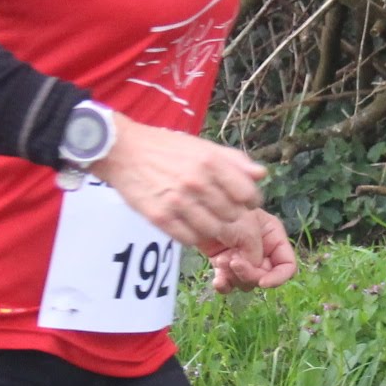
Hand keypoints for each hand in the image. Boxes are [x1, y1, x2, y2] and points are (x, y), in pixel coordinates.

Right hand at [95, 112, 267, 266]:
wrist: (124, 151)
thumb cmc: (166, 148)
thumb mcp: (203, 147)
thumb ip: (235, 161)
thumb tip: (262, 175)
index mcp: (210, 162)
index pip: (248, 194)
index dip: (250, 201)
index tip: (243, 201)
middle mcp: (196, 183)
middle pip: (232, 216)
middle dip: (232, 217)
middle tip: (223, 213)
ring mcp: (177, 202)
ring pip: (213, 231)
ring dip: (213, 228)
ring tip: (205, 218)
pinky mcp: (160, 218)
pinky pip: (189, 239)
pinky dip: (193, 235)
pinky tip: (187, 223)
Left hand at [207, 210, 295, 293]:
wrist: (199, 204)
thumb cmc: (227, 209)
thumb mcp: (248, 227)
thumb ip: (255, 253)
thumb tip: (252, 271)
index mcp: (273, 238)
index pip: (287, 265)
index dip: (278, 277)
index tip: (263, 282)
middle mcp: (261, 250)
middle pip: (265, 276)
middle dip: (250, 275)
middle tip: (234, 263)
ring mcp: (242, 258)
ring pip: (246, 283)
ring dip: (234, 277)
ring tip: (221, 260)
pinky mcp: (224, 264)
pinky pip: (229, 284)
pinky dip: (224, 285)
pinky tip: (217, 281)